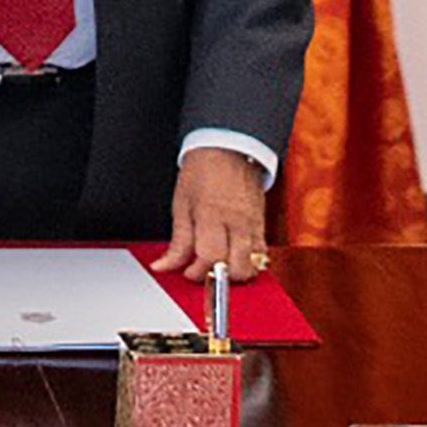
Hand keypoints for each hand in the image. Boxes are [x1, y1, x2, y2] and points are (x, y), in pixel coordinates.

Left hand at [152, 146, 269, 279]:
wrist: (228, 148)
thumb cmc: (203, 171)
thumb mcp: (181, 205)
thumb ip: (177, 242)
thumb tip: (164, 266)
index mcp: (211, 215)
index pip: (210, 257)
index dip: (197, 273)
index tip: (188, 271)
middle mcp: (236, 222)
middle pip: (236, 268)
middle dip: (219, 278)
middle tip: (203, 270)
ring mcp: (252, 224)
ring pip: (252, 265)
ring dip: (235, 273)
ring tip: (219, 264)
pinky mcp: (262, 224)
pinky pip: (261, 254)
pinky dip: (249, 262)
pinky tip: (234, 257)